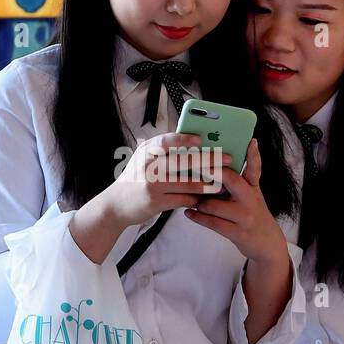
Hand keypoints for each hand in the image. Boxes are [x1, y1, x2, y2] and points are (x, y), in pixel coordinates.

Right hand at [104, 131, 229, 227]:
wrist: (116, 204)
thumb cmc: (136, 178)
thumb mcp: (143, 159)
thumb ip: (162, 150)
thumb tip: (194, 142)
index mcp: (147, 152)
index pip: (166, 141)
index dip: (184, 139)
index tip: (201, 139)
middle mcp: (148, 166)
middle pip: (184, 161)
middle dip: (209, 159)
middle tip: (228, 159)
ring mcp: (152, 184)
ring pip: (188, 182)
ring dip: (209, 183)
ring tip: (223, 182)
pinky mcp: (156, 202)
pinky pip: (184, 199)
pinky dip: (197, 198)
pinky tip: (206, 198)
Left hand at [183, 139, 287, 266]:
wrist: (266, 243)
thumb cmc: (250, 213)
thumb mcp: (250, 194)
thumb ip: (238, 179)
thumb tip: (215, 161)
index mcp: (253, 187)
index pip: (254, 168)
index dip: (253, 155)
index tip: (250, 141)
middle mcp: (251, 199)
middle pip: (230, 179)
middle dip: (210, 172)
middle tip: (193, 167)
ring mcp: (246, 217)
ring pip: (213, 204)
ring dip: (198, 202)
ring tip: (190, 199)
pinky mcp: (239, 233)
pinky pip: (212, 222)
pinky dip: (197, 217)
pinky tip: (188, 213)